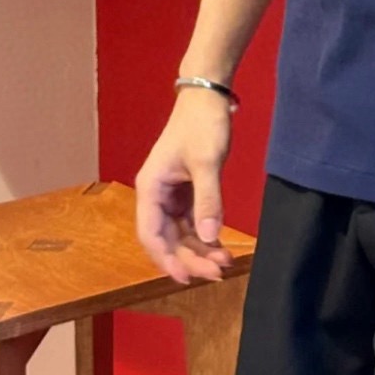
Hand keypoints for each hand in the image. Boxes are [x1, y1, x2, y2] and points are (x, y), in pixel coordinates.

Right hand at [134, 90, 235, 284]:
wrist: (208, 96)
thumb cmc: (202, 124)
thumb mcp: (207, 161)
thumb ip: (208, 200)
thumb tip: (209, 237)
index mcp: (150, 188)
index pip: (151, 234)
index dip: (167, 259)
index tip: (187, 278)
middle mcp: (156, 195)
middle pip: (167, 238)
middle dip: (190, 258)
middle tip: (218, 272)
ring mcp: (170, 194)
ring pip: (180, 233)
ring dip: (199, 250)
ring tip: (225, 263)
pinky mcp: (185, 191)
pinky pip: (191, 222)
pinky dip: (204, 235)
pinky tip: (220, 246)